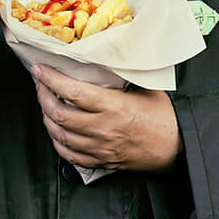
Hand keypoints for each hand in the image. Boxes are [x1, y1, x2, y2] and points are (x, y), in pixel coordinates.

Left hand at [32, 66, 182, 171]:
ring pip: (60, 135)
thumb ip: (122, 74)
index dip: (51, 79)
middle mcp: (103, 129)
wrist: (178, 148)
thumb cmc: (164, 117)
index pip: (72, 92)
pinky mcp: (102, 162)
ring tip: (45, 104)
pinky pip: (70, 156)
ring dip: (47, 118)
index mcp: (114, 107)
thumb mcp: (145, 88)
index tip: (39, 69)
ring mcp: (100, 148)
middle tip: (40, 85)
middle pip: (59, 114)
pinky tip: (55, 131)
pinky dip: (58, 142)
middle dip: (43, 97)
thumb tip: (103, 56)